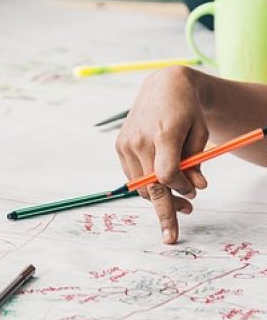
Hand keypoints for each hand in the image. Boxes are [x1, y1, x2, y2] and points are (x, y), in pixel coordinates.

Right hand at [116, 66, 209, 244]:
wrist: (163, 86)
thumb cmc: (186, 109)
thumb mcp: (200, 132)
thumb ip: (197, 162)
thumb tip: (197, 189)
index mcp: (163, 134)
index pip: (167, 176)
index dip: (181, 189)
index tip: (193, 194)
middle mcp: (140, 140)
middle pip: (150, 187)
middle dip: (165, 212)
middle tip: (174, 233)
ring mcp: (126, 143)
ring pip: (140, 186)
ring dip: (157, 198)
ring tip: (180, 202)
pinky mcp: (120, 145)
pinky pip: (132, 176)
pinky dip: (146, 185)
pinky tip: (161, 183)